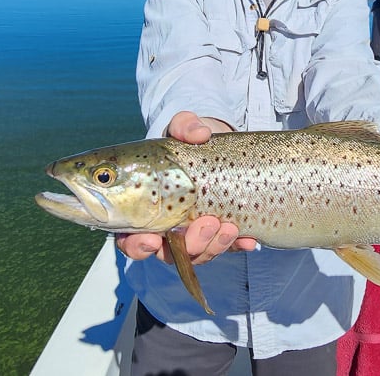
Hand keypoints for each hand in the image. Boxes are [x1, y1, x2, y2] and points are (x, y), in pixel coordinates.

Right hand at [114, 111, 256, 263]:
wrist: (216, 147)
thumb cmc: (187, 142)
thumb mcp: (182, 129)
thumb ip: (184, 125)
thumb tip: (200, 133)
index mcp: (142, 208)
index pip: (131, 239)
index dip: (137, 246)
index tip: (152, 239)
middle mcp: (165, 227)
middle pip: (169, 254)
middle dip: (190, 244)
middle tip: (206, 223)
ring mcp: (193, 233)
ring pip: (199, 254)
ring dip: (213, 245)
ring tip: (228, 225)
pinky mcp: (219, 233)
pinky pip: (227, 248)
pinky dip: (237, 245)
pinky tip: (248, 238)